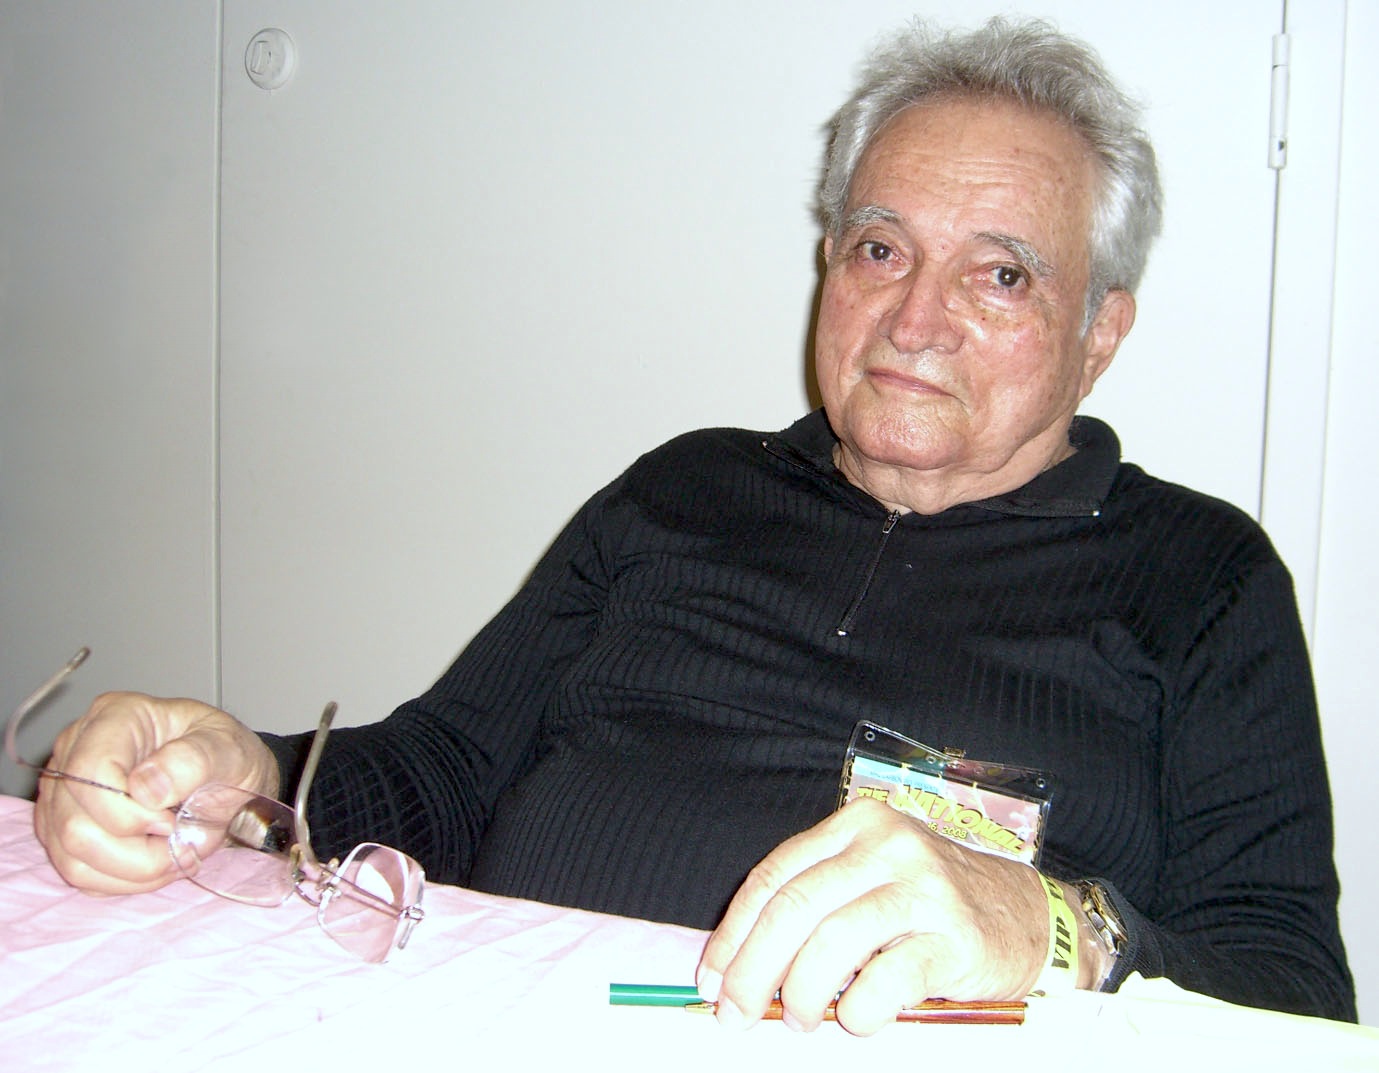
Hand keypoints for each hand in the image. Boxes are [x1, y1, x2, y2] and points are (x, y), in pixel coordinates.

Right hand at [32, 691, 278, 894]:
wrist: (228, 779)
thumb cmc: (226, 756)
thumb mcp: (229, 748)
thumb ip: (193, 760)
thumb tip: (146, 788)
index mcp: (116, 716)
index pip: (90, 770)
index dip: (128, 810)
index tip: (172, 820)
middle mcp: (77, 750)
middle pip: (75, 822)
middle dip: (136, 848)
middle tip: (180, 839)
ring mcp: (64, 792)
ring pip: (72, 854)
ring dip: (132, 868)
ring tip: (173, 851)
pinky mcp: (63, 828)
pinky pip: (77, 871)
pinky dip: (122, 878)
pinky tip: (154, 861)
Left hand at [696, 797, 1048, 1034]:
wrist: (1025, 916)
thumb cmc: (929, 904)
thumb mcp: (869, 881)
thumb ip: (815, 906)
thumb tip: (739, 969)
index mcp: (855, 825)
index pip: (775, 876)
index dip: (734, 933)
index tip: (712, 979)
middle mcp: (887, 846)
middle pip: (795, 908)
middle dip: (754, 970)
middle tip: (736, 1015)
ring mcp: (923, 887)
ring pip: (833, 941)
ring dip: (802, 993)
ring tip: (800, 1020)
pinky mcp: (954, 936)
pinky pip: (887, 978)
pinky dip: (860, 1009)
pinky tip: (856, 1019)